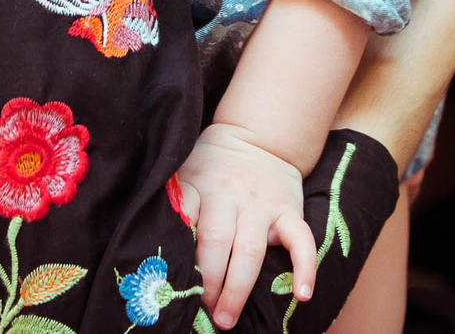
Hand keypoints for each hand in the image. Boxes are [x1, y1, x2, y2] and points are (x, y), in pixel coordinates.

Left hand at [177, 121, 315, 328]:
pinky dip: (305, 268)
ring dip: (237, 289)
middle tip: (199, 312)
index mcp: (198, 187)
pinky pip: (302, 240)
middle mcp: (229, 195)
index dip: (177, 251)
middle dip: (207, 282)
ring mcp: (261, 205)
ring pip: (249, 250)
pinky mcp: (289, 211)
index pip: (183, 219)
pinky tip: (302, 295)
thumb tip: (150, 247)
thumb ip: (174, 205)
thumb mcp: (185, 174)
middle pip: (215, 241)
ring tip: (225, 319)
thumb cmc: (211, 167)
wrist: (257, 138)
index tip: (170, 279)